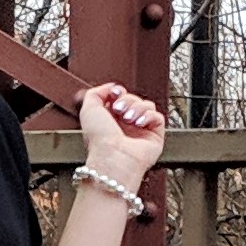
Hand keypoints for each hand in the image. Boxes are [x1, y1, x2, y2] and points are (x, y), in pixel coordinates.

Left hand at [76, 81, 166, 195]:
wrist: (112, 157)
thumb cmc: (99, 140)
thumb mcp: (88, 109)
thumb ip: (96, 92)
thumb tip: (111, 87)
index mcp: (110, 119)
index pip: (120, 96)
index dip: (119, 92)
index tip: (115, 93)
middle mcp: (125, 125)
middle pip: (133, 98)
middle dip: (126, 100)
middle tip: (119, 110)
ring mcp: (140, 131)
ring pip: (147, 105)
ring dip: (137, 107)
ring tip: (128, 119)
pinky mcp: (154, 136)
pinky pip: (157, 117)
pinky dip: (148, 116)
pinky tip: (139, 123)